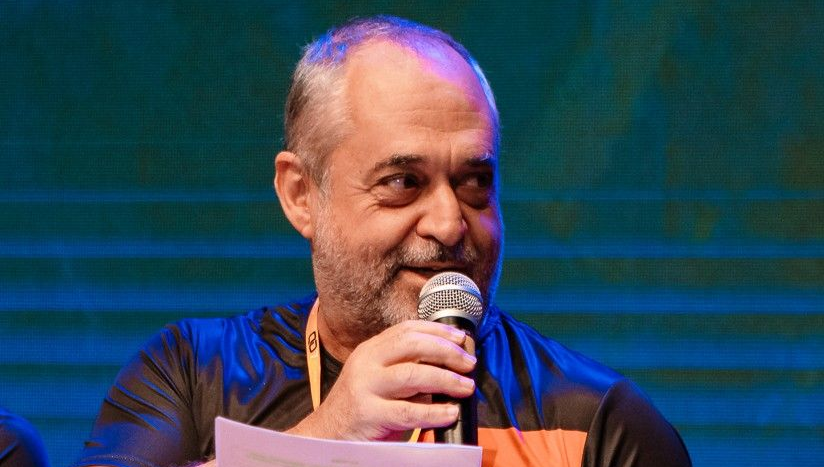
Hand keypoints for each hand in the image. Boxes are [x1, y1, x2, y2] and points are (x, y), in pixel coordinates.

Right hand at [288, 319, 476, 440]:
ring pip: (413, 375)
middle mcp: (367, 363)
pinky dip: (434, 412)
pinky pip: (408, 411)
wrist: (326, 435)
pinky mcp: (369, 414)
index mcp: (370, 350)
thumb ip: (405, 366)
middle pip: (412, 345)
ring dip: (446, 379)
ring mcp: (366, 387)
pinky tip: (450, 413)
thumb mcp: (378, 378)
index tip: (461, 337)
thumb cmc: (361, 407)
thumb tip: (448, 362)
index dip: (437, 330)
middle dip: (446, 351)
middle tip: (468, 363)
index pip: (407, 329)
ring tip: (466, 387)